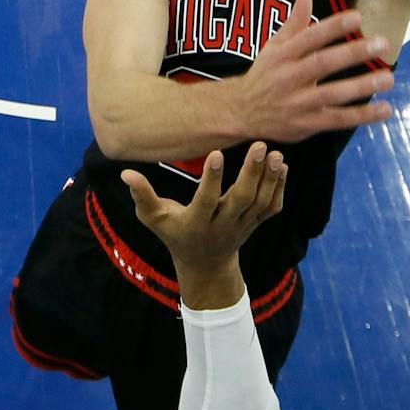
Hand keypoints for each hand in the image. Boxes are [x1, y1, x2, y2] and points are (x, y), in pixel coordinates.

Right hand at [120, 142, 287, 276]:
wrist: (205, 263)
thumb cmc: (175, 234)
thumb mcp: (154, 219)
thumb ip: (142, 197)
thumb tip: (126, 173)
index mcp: (197, 222)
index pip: (206, 200)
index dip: (211, 179)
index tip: (216, 153)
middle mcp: (223, 224)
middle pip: (241, 200)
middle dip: (251, 174)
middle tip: (259, 146)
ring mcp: (243, 225)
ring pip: (260, 202)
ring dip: (269, 178)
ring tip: (275, 153)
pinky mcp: (256, 223)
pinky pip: (272, 207)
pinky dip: (279, 188)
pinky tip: (283, 166)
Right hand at [236, 0, 392, 138]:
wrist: (242, 112)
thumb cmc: (265, 74)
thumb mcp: (273, 46)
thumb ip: (293, 22)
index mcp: (282, 55)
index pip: (309, 37)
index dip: (332, 27)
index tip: (357, 16)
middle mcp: (289, 78)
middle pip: (323, 64)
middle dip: (353, 53)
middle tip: (382, 43)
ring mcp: (298, 103)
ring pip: (332, 94)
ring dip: (361, 86)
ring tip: (388, 78)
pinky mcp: (307, 124)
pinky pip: (337, 120)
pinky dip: (362, 116)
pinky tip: (384, 109)